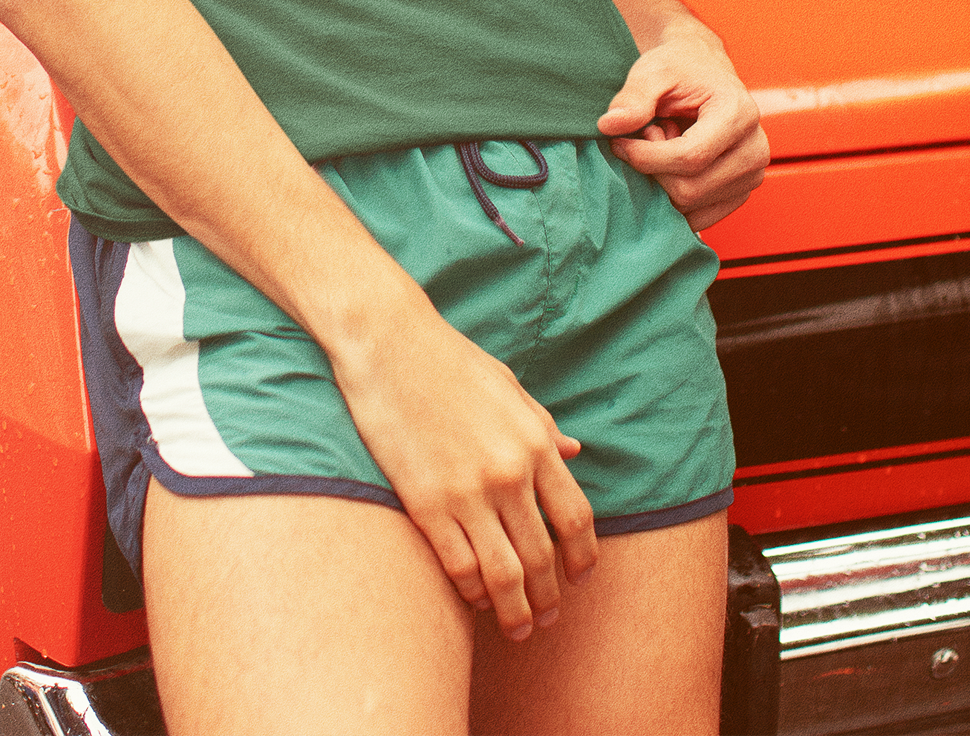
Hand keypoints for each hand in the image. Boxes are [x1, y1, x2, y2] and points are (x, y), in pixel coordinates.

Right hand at [329, 295, 596, 640]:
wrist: (387, 342)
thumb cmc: (448, 359)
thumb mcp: (508, 386)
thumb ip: (543, 424)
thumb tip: (576, 450)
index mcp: (535, 440)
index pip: (576, 518)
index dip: (582, 558)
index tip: (578, 578)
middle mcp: (509, 472)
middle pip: (543, 557)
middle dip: (550, 597)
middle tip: (546, 619)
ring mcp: (468, 491)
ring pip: (506, 575)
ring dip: (516, 611)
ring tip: (517, 628)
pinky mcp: (426, 503)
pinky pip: (460, 567)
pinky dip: (472, 593)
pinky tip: (474, 600)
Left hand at [596, 27, 768, 230]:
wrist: (702, 70)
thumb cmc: (680, 68)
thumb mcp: (652, 72)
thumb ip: (632, 98)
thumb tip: (609, 126)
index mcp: (738, 113)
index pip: (690, 157)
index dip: (646, 157)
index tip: (620, 142)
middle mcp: (754, 149)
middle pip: (691, 189)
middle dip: (654, 169)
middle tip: (648, 136)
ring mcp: (752, 175)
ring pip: (692, 206)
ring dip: (664, 181)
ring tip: (664, 145)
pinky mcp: (740, 193)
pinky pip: (699, 216)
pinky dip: (674, 197)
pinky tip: (672, 165)